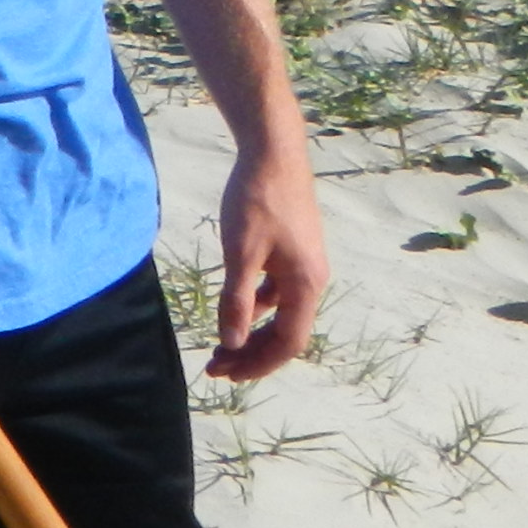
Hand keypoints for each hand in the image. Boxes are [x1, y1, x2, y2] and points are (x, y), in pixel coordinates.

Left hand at [209, 144, 326, 379]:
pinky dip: (254, 307)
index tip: (228, 374)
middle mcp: (311, 279)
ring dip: (251, 332)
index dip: (260, 364)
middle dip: (252, 353)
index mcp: (306, 284)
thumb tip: (232, 342)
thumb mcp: (241, 254)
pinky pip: (275, 293)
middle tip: (216, 366)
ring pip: (279, 314)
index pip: (289, 342)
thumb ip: (236, 300)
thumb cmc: (258, 201)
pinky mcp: (291, 252)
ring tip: (221, 345)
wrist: (274, 153)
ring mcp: (303, 265)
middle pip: (286, 332)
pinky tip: (232, 310)